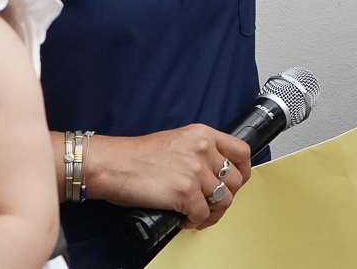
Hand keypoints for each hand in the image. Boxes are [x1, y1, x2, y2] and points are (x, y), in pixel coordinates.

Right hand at [84, 126, 251, 228]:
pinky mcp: (184, 192)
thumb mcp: (177, 141)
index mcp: (204, 135)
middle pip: (235, 180)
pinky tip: (184, 220)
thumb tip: (213, 172)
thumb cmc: (136, 156)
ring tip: (198, 215)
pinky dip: (195, 222)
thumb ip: (199, 150)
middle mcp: (204, 150)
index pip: (242, 151)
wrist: (112, 164)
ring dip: (212, 213)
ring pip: (222, 200)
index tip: (236, 182)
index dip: (243, 171)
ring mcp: (195, 171)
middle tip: (213, 204)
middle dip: (227, 196)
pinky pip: (202, 214)